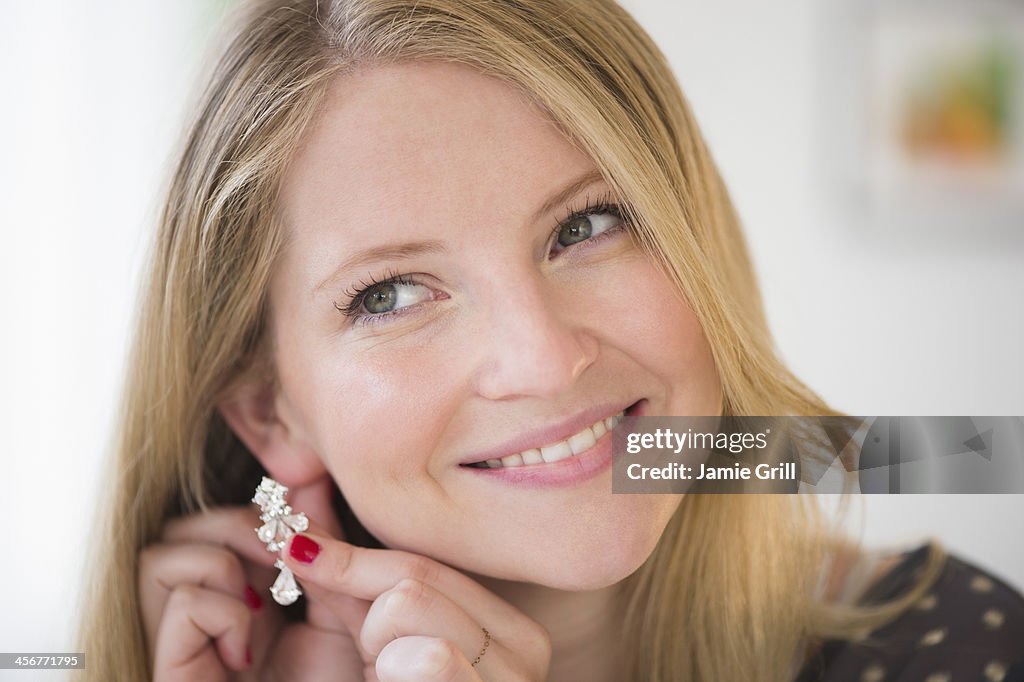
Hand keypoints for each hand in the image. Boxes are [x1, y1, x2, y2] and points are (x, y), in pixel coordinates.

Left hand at [138, 475, 551, 679]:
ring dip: (377, 654)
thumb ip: (348, 574)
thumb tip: (300, 493)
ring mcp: (514, 679)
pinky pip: (425, 657)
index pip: (419, 561)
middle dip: (366, 621)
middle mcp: (526, 648)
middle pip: (411, 578)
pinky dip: (394, 676)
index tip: (295, 552)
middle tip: (373, 664)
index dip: (349, 561)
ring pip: (408, 606)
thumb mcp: (369, 643)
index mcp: (505, 624)